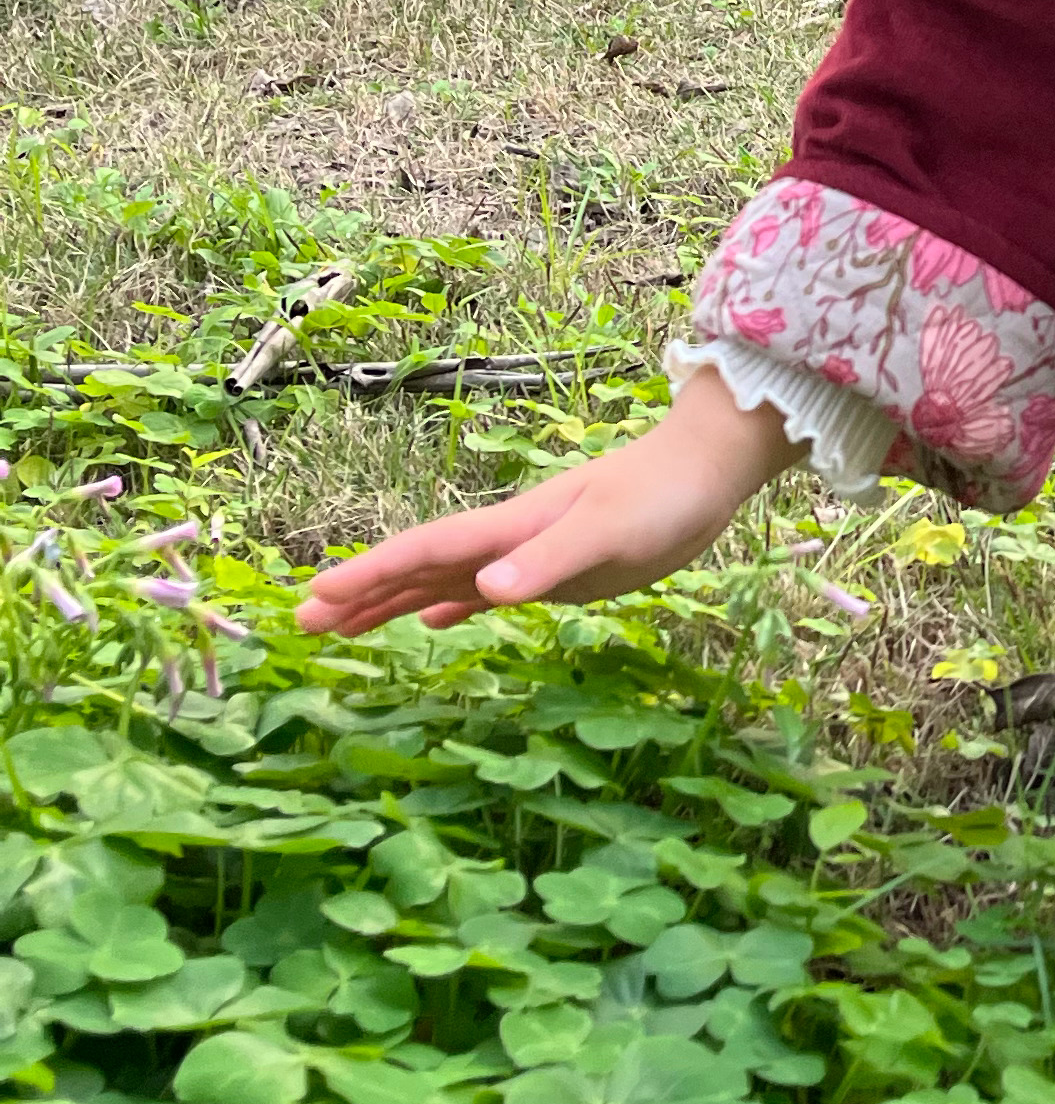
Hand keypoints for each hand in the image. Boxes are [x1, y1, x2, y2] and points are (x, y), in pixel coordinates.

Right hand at [294, 370, 797, 636]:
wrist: (704, 474)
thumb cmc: (659, 497)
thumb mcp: (605, 534)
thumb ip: (546, 562)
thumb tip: (482, 594)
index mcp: (509, 530)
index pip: (423, 552)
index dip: (368, 575)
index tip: (314, 599)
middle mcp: (506, 542)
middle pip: (418, 568)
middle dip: (360, 593)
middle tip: (301, 624)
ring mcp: (527, 555)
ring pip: (443, 582)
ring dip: (394, 603)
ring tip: (341, 629)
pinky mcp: (555, 572)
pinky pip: (486, 593)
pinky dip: (452, 607)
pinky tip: (434, 623)